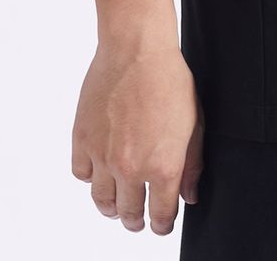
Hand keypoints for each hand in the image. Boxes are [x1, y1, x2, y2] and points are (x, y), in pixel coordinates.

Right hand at [71, 42, 203, 234]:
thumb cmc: (170, 79)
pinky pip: (81, 174)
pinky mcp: (82, 140)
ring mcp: (103, 156)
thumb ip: (192, 164)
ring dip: (110, 208)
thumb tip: (189, 196)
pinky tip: (98, 172)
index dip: (162, 225)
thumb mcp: (195, 123)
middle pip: (129, 213)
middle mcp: (130, 168)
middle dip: (136, 220)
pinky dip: (89, 177)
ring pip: (102, 200)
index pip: (161, 215)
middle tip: (137, 220)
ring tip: (116, 207)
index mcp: (162, 166)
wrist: (137, 50)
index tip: (161, 225)